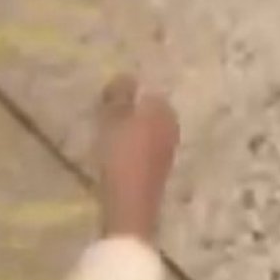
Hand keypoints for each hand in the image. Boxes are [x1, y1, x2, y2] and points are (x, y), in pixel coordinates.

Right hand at [98, 81, 179, 242]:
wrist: (131, 204)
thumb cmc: (121, 155)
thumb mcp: (113, 119)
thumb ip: (119, 95)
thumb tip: (125, 76)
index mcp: (164, 110)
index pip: (149, 92)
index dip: (128, 94)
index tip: (108, 101)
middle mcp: (172, 127)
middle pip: (152, 113)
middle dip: (133, 112)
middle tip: (107, 116)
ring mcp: (169, 151)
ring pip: (150, 132)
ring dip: (134, 132)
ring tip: (110, 136)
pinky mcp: (161, 171)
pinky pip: (147, 150)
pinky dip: (135, 149)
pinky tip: (119, 156)